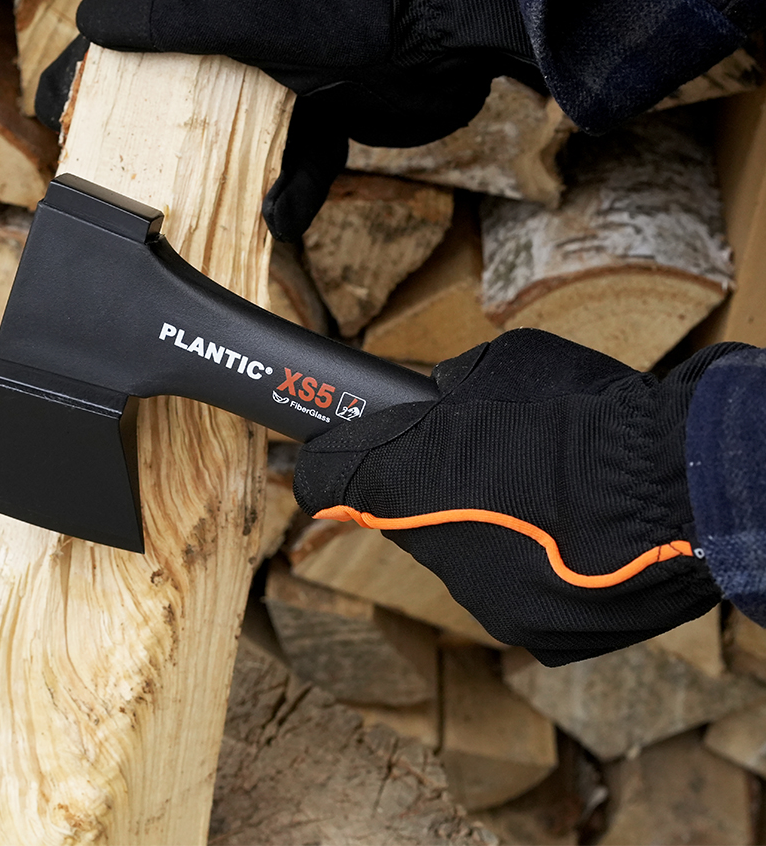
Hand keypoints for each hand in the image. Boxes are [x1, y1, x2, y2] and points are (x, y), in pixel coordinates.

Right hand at [36, 0, 544, 241]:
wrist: (455, 44)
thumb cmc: (358, 18)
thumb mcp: (261, 10)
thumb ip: (180, 17)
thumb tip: (93, 22)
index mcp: (218, 6)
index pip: (132, 37)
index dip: (91, 75)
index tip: (58, 121)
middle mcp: (245, 44)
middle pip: (178, 99)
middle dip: (154, 146)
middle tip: (123, 191)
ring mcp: (287, 85)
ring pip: (233, 146)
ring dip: (226, 187)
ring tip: (210, 224)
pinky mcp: (325, 121)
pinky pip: (292, 166)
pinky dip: (289, 194)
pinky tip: (281, 218)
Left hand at [293, 329, 749, 665]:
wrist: (674, 489)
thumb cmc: (585, 413)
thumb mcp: (500, 366)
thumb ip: (448, 390)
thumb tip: (431, 400)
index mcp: (404, 475)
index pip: (323, 476)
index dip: (331, 459)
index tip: (332, 451)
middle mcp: (427, 546)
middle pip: (401, 518)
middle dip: (425, 491)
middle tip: (478, 464)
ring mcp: (476, 595)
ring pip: (457, 556)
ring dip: (482, 528)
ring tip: (541, 499)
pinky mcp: (525, 630)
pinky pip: (507, 587)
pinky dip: (525, 564)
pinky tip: (565, 538)